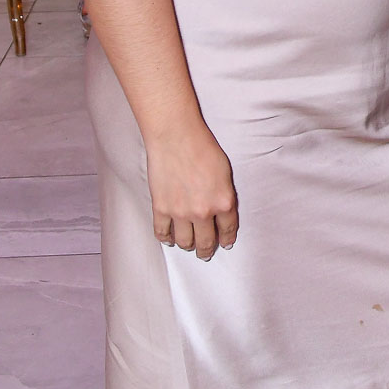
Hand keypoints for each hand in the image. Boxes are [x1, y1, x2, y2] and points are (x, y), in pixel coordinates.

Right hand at [145, 125, 238, 259]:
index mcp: (223, 201)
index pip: (227, 230)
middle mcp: (203, 211)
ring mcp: (180, 212)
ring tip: (188, 244)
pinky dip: (166, 239)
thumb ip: (224, 194)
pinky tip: (170, 238)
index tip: (225, 244)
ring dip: (188, 245)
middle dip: (207, 250)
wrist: (176, 136)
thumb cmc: (202, 146)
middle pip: (206, 243)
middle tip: (206, 252)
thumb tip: (222, 210)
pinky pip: (162, 233)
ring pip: (185, 242)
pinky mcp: (161, 209)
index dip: (226, 240)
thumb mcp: (225, 171)